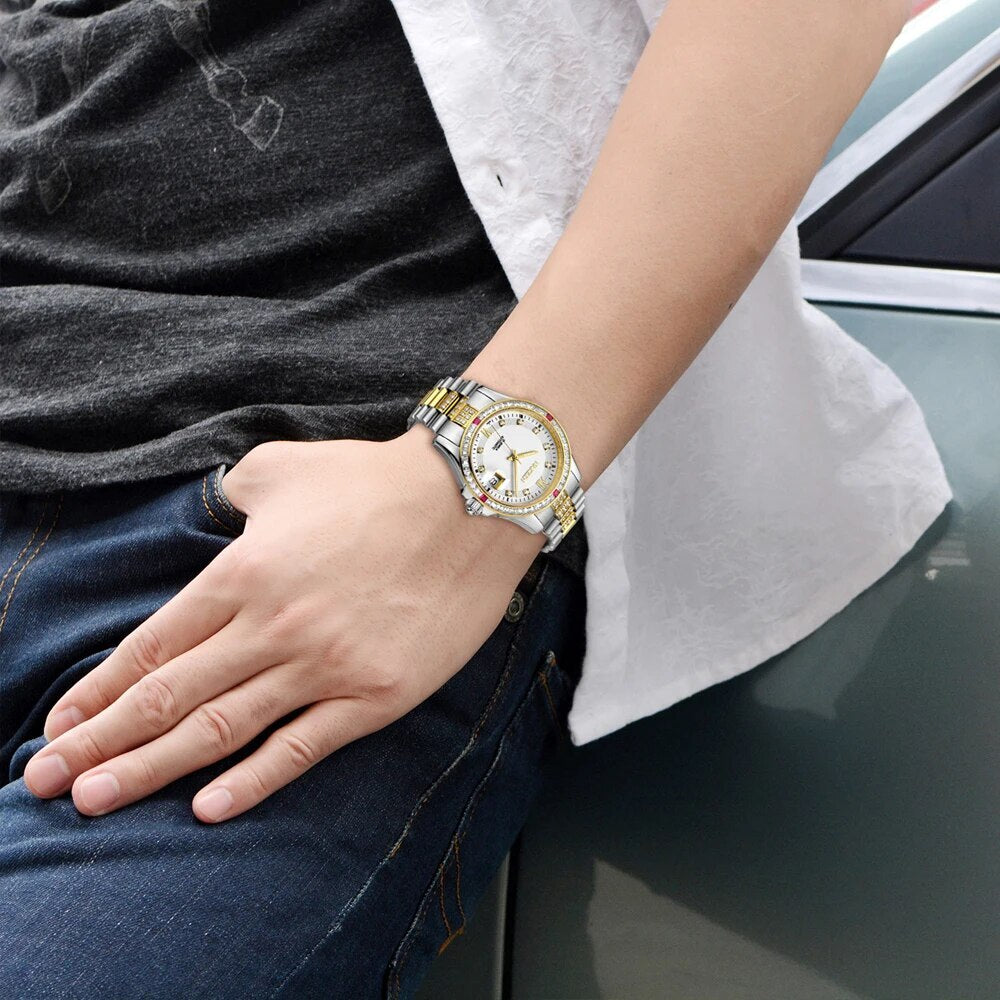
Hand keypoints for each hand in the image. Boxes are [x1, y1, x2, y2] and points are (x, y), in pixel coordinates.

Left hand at [24, 430, 543, 821]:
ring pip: (220, 730)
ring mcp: (324, 666)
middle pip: (170, 697)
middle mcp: (273, 627)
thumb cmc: (377, 481)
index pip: (153, 646)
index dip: (99, 691)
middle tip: (43, 783)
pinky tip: (206, 808)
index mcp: (243, 573)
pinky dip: (252, 780)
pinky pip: (303, 747)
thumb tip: (217, 517)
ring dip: (150, 770)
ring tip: (93, 802)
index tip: (60, 725)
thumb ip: (234, 496)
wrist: (472, 500)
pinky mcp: (375, 694)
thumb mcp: (284, 470)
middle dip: (99, 743)